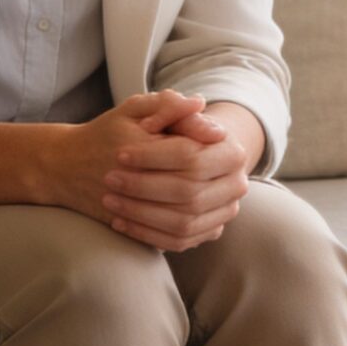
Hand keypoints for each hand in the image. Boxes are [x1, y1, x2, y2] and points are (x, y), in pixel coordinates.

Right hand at [40, 90, 205, 218]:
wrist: (66, 168)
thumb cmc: (105, 134)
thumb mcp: (134, 109)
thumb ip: (168, 105)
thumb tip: (201, 105)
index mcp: (135, 147)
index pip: (189, 153)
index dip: (205, 145)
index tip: (214, 137)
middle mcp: (128, 181)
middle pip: (191, 189)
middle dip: (207, 177)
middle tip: (217, 166)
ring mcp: (128, 210)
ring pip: (186, 219)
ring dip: (206, 205)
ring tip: (211, 190)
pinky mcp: (130, 230)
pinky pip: (173, 240)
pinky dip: (192, 229)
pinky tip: (199, 214)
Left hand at [102, 106, 255, 253]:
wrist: (185, 158)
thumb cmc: (172, 130)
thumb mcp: (166, 112)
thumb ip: (173, 106)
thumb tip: (194, 103)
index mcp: (233, 151)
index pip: (192, 157)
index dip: (154, 156)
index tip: (120, 154)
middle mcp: (237, 185)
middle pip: (188, 192)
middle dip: (143, 187)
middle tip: (110, 179)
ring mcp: (225, 213)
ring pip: (183, 222)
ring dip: (140, 214)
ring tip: (110, 201)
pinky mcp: (209, 232)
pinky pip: (177, 242)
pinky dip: (145, 234)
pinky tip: (119, 222)